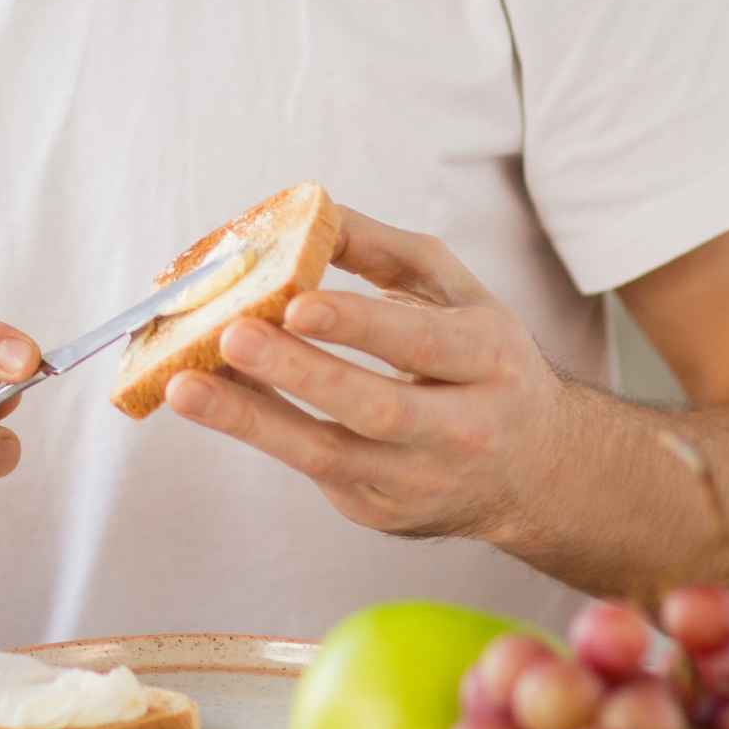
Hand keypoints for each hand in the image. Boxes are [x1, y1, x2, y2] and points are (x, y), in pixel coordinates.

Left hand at [164, 208, 566, 544]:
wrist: (540, 473)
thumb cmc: (485, 362)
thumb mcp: (458, 295)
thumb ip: (386, 251)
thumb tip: (309, 214)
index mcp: (490, 361)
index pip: (422, 342)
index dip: (358, 324)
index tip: (295, 301)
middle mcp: (464, 430)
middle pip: (376, 406)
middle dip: (299, 372)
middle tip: (231, 335)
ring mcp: (422, 483)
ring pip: (332, 456)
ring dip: (252, 421)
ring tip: (187, 385)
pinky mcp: (383, 514)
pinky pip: (313, 472)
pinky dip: (260, 435)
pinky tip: (212, 402)